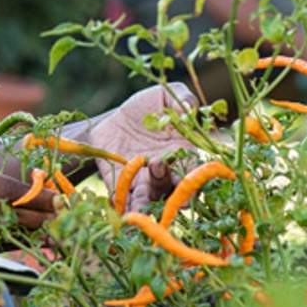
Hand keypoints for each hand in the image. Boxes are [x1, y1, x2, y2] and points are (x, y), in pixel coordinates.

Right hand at [0, 167, 56, 258]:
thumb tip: (22, 195)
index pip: (5, 189)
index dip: (36, 196)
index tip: (60, 199)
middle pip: (7, 214)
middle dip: (38, 218)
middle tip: (61, 218)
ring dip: (23, 235)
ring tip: (44, 231)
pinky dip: (1, 247)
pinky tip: (14, 243)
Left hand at [82, 83, 197, 212]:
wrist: (112, 119)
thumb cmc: (146, 107)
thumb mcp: (165, 96)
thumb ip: (183, 99)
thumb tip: (190, 107)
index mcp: (182, 154)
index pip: (193, 170)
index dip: (194, 179)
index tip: (191, 184)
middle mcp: (165, 173)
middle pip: (172, 190)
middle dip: (172, 196)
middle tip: (166, 187)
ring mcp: (143, 181)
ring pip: (149, 199)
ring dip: (146, 206)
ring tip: (141, 209)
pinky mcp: (121, 184)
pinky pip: (123, 199)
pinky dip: (124, 207)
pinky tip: (121, 211)